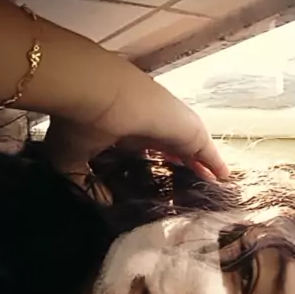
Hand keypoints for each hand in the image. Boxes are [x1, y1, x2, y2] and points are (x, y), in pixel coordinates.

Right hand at [44, 78, 228, 181]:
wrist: (94, 91)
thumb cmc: (78, 119)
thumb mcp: (69, 157)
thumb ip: (83, 182)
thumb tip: (102, 202)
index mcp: (124, 128)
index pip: (144, 146)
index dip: (153, 162)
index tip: (157, 180)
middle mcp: (150, 123)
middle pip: (172, 147)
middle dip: (182, 164)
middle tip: (192, 188)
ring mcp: (171, 124)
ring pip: (191, 148)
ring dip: (201, 165)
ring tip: (212, 186)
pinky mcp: (189, 130)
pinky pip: (207, 152)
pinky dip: (215, 165)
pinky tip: (225, 181)